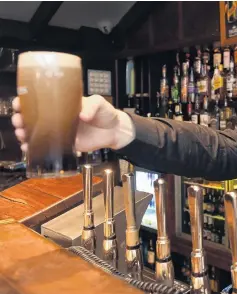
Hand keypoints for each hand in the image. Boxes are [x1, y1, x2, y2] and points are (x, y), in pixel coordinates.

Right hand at [11, 95, 134, 151]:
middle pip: (33, 116)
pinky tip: (28, 148)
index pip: (41, 100)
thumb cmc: (106, 114)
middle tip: (19, 122)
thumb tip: (83, 115)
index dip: (26, 101)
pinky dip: (35, 147)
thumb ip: (92, 106)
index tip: (20, 104)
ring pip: (37, 131)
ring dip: (24, 132)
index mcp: (64, 104)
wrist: (115, 131)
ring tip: (21, 134)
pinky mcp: (66, 143)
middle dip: (21, 118)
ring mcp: (61, 131)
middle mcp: (59, 117)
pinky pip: (47, 146)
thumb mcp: (99, 104)